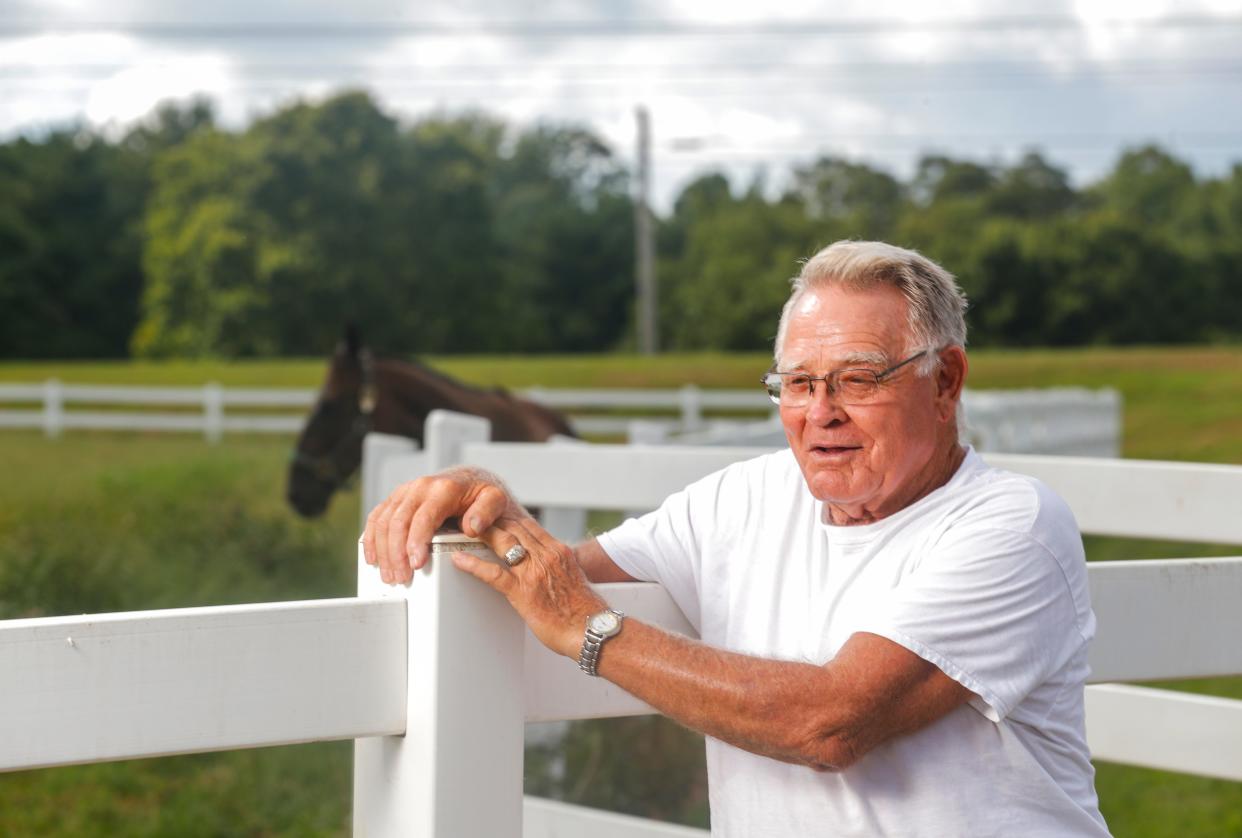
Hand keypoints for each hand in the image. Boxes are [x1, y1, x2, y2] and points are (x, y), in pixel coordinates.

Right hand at [362, 467, 524, 583]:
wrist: (469, 480)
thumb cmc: (480, 495)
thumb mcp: (494, 500)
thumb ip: (487, 511)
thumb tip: (472, 526)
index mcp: (443, 488)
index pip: (423, 517)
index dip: (416, 542)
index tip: (416, 564)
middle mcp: (420, 488)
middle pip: (398, 522)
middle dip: (397, 554)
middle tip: (401, 578)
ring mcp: (405, 492)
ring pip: (383, 521)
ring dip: (383, 551)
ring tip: (390, 576)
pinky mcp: (396, 499)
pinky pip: (377, 517)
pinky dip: (371, 538)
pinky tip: (373, 558)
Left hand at [452, 515, 606, 658]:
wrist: (591, 629)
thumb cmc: (584, 610)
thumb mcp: (573, 576)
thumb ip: (557, 564)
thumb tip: (546, 565)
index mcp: (559, 551)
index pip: (528, 525)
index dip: (507, 516)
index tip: (492, 513)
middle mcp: (547, 555)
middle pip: (513, 528)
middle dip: (491, 519)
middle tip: (470, 515)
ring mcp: (534, 572)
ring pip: (503, 543)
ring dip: (480, 533)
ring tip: (461, 529)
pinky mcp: (523, 592)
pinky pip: (493, 573)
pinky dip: (473, 564)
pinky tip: (459, 559)